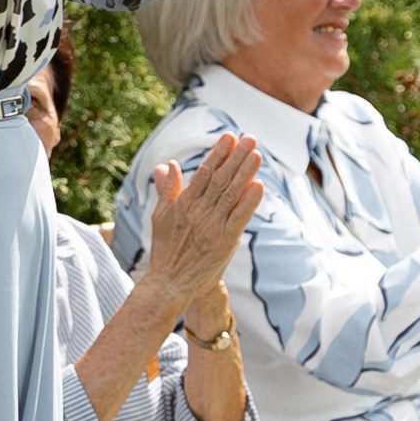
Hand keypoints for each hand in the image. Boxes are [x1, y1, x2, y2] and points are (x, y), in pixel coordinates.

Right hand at [137, 135, 262, 317]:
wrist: (168, 283)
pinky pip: (239, 218)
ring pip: (231, 194)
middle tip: (250, 138)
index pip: (204, 172)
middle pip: (220, 178)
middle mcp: (198, 211)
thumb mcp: (160, 216)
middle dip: (236, 157)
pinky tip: (258, 186)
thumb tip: (168, 164)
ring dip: (245, 172)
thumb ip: (167, 189)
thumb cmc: (165, 250)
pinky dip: (248, 202)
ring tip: (257, 153)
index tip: (229, 137)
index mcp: (183, 203)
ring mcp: (212, 226)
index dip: (218, 154)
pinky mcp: (224, 241)